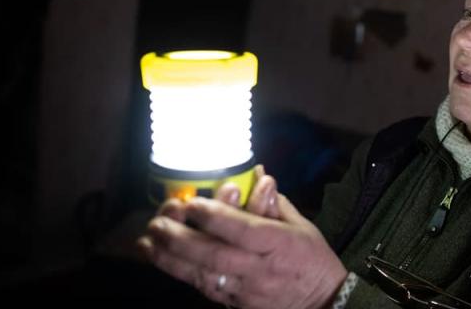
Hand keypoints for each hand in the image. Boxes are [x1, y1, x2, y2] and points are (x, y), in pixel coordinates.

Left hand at [137, 166, 347, 308]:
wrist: (322, 303)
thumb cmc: (312, 258)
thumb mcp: (301, 226)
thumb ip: (274, 202)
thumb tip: (257, 174)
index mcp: (281, 243)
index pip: (244, 230)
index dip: (216, 216)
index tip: (193, 202)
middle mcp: (261, 268)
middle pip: (215, 255)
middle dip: (181, 238)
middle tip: (158, 222)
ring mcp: (247, 290)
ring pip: (203, 275)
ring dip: (171, 258)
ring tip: (148, 241)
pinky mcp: (236, 304)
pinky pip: (205, 288)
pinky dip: (181, 273)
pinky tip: (162, 259)